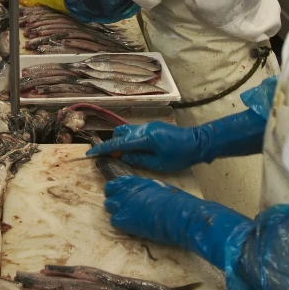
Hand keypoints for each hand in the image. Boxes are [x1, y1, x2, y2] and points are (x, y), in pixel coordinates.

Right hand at [87, 121, 205, 171]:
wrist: (198, 143)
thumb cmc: (179, 156)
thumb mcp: (157, 163)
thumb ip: (138, 159)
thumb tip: (122, 157)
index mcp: (144, 137)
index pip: (118, 143)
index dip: (103, 149)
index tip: (91, 154)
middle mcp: (144, 128)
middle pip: (120, 133)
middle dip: (114, 144)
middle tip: (115, 158)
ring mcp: (149, 125)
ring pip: (128, 130)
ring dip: (123, 141)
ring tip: (127, 156)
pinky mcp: (154, 127)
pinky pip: (136, 131)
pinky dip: (131, 139)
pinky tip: (138, 151)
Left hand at [104, 174, 241, 269]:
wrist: (178, 214)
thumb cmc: (175, 201)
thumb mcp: (159, 188)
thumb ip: (146, 190)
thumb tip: (144, 195)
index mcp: (136, 181)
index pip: (116, 183)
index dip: (117, 190)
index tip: (121, 196)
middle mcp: (126, 190)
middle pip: (109, 194)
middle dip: (115, 200)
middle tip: (124, 208)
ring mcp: (122, 205)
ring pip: (109, 207)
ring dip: (117, 212)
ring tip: (129, 218)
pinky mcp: (123, 220)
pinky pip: (114, 221)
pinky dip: (121, 224)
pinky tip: (132, 226)